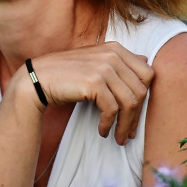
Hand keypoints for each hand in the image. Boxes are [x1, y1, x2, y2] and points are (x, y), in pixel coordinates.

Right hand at [28, 42, 153, 145]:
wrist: (38, 79)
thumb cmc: (67, 74)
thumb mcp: (96, 62)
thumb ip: (120, 61)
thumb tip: (145, 60)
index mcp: (116, 49)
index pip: (147, 75)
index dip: (145, 99)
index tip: (135, 117)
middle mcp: (112, 55)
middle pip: (141, 90)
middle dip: (136, 116)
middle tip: (127, 133)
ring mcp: (104, 67)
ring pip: (130, 102)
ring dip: (125, 125)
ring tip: (117, 137)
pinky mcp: (94, 82)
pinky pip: (113, 109)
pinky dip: (109, 124)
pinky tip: (102, 130)